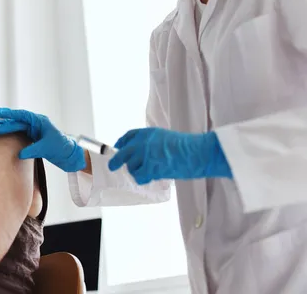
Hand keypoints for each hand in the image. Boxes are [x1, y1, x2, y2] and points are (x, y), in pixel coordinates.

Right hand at [0, 108, 84, 171]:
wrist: (71, 155)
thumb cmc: (62, 147)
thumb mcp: (47, 148)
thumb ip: (33, 150)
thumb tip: (19, 154)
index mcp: (40, 121)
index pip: (21, 115)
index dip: (8, 113)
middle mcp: (36, 124)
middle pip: (18, 121)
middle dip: (5, 122)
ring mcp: (35, 132)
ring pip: (18, 128)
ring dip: (8, 129)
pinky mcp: (35, 140)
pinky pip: (21, 136)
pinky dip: (13, 136)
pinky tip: (5, 137)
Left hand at [109, 128, 231, 183]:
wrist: (199, 152)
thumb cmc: (190, 148)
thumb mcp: (167, 139)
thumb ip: (153, 145)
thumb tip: (144, 157)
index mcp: (149, 132)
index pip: (129, 136)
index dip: (122, 143)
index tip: (118, 147)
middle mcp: (143, 142)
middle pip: (122, 152)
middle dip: (116, 160)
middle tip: (112, 166)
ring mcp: (145, 154)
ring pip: (131, 167)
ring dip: (138, 172)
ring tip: (151, 172)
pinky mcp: (149, 166)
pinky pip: (139, 176)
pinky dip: (144, 179)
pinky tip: (153, 177)